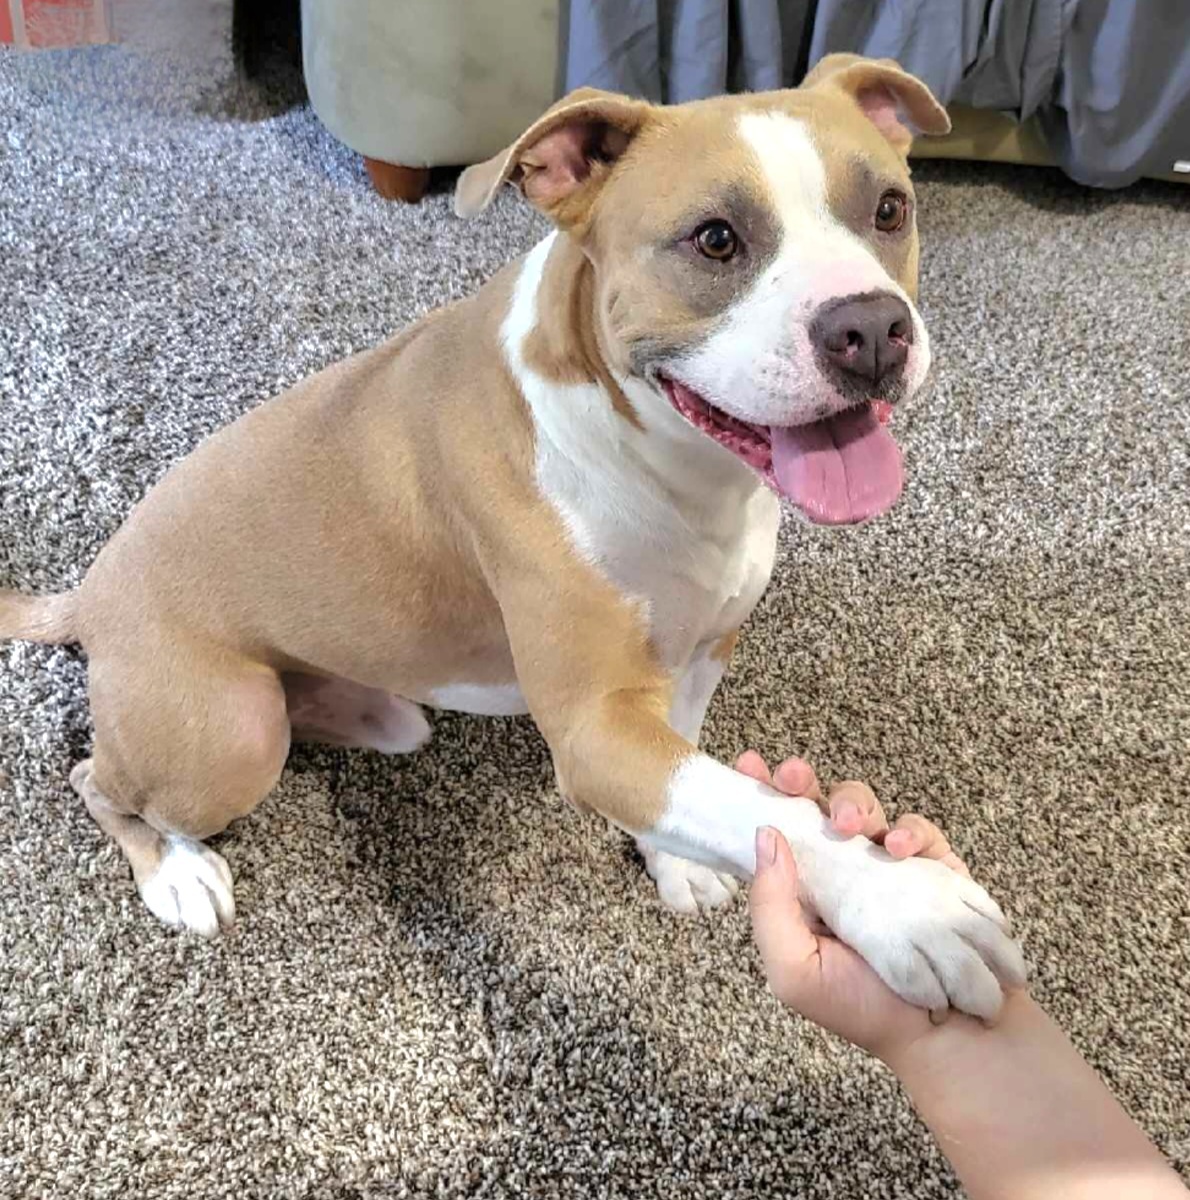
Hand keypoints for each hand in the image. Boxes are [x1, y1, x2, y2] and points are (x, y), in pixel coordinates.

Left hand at [737, 751, 1011, 1059]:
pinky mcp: (932, 866)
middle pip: (813, 805)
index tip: (749, 766)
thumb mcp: (795, 970)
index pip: (771, 831)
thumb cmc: (861, 1008)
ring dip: (851, 803)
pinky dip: (908, 830)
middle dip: (800, 781)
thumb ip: (771, 908)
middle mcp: (838, 868)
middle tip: (793, 776)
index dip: (759, 793)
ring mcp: (885, 864)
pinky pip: (917, 830)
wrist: (946, 1036)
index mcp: (798, 889)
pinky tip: (899, 849)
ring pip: (862, 808)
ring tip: (849, 824)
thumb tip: (764, 836)